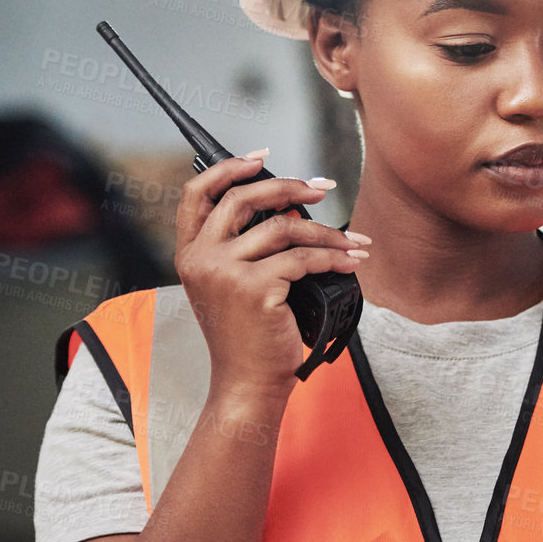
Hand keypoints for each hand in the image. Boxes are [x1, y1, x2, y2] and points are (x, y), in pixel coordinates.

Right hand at [173, 153, 369, 406]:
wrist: (247, 384)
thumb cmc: (247, 336)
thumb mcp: (231, 285)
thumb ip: (244, 247)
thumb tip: (288, 207)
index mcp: (190, 253)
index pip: (197, 193)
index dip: (229, 168)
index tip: (262, 157)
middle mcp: (200, 258)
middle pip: (244, 198)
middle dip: (289, 187)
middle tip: (322, 189)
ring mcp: (225, 272)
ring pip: (284, 228)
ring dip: (327, 232)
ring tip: (352, 241)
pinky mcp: (255, 288)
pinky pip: (304, 258)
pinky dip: (333, 257)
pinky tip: (351, 262)